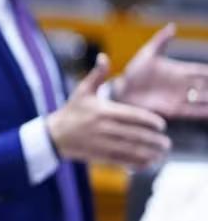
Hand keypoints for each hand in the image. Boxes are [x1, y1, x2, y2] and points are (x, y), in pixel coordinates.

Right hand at [48, 53, 170, 168]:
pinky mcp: (99, 156)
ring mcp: (101, 143)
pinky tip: (147, 162)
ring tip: (160, 153)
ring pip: (131, 149)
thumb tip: (103, 57)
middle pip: (136, 134)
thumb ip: (97, 75)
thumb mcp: (82, 91)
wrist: (53, 135)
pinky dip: (137, 163)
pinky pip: (122, 161)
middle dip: (154, 140)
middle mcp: (103, 128)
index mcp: (103, 111)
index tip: (162, 126)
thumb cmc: (71, 111)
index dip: (150, 121)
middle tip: (166, 143)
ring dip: (149, 153)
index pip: (133, 116)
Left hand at [113, 23, 207, 119]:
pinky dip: (202, 112)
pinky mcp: (172, 109)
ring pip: (202, 100)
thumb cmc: (134, 71)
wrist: (121, 89)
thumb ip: (161, 41)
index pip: (202, 72)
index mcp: (179, 71)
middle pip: (206, 87)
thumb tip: (173, 26)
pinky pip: (191, 111)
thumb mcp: (148, 54)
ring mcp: (178, 98)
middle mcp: (182, 86)